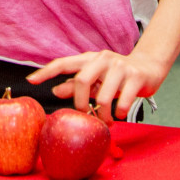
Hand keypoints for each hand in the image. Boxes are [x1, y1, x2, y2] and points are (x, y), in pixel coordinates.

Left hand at [28, 49, 165, 122]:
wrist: (149, 67)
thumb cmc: (117, 75)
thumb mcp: (96, 78)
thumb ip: (76, 85)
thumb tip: (55, 91)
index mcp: (90, 58)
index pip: (64, 63)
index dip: (46, 71)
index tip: (31, 80)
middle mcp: (103, 59)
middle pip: (82, 80)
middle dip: (81, 103)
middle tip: (86, 116)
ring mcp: (120, 67)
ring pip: (103, 96)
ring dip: (103, 115)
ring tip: (107, 121)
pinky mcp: (135, 77)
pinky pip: (122, 102)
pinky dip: (120, 113)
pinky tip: (121, 114)